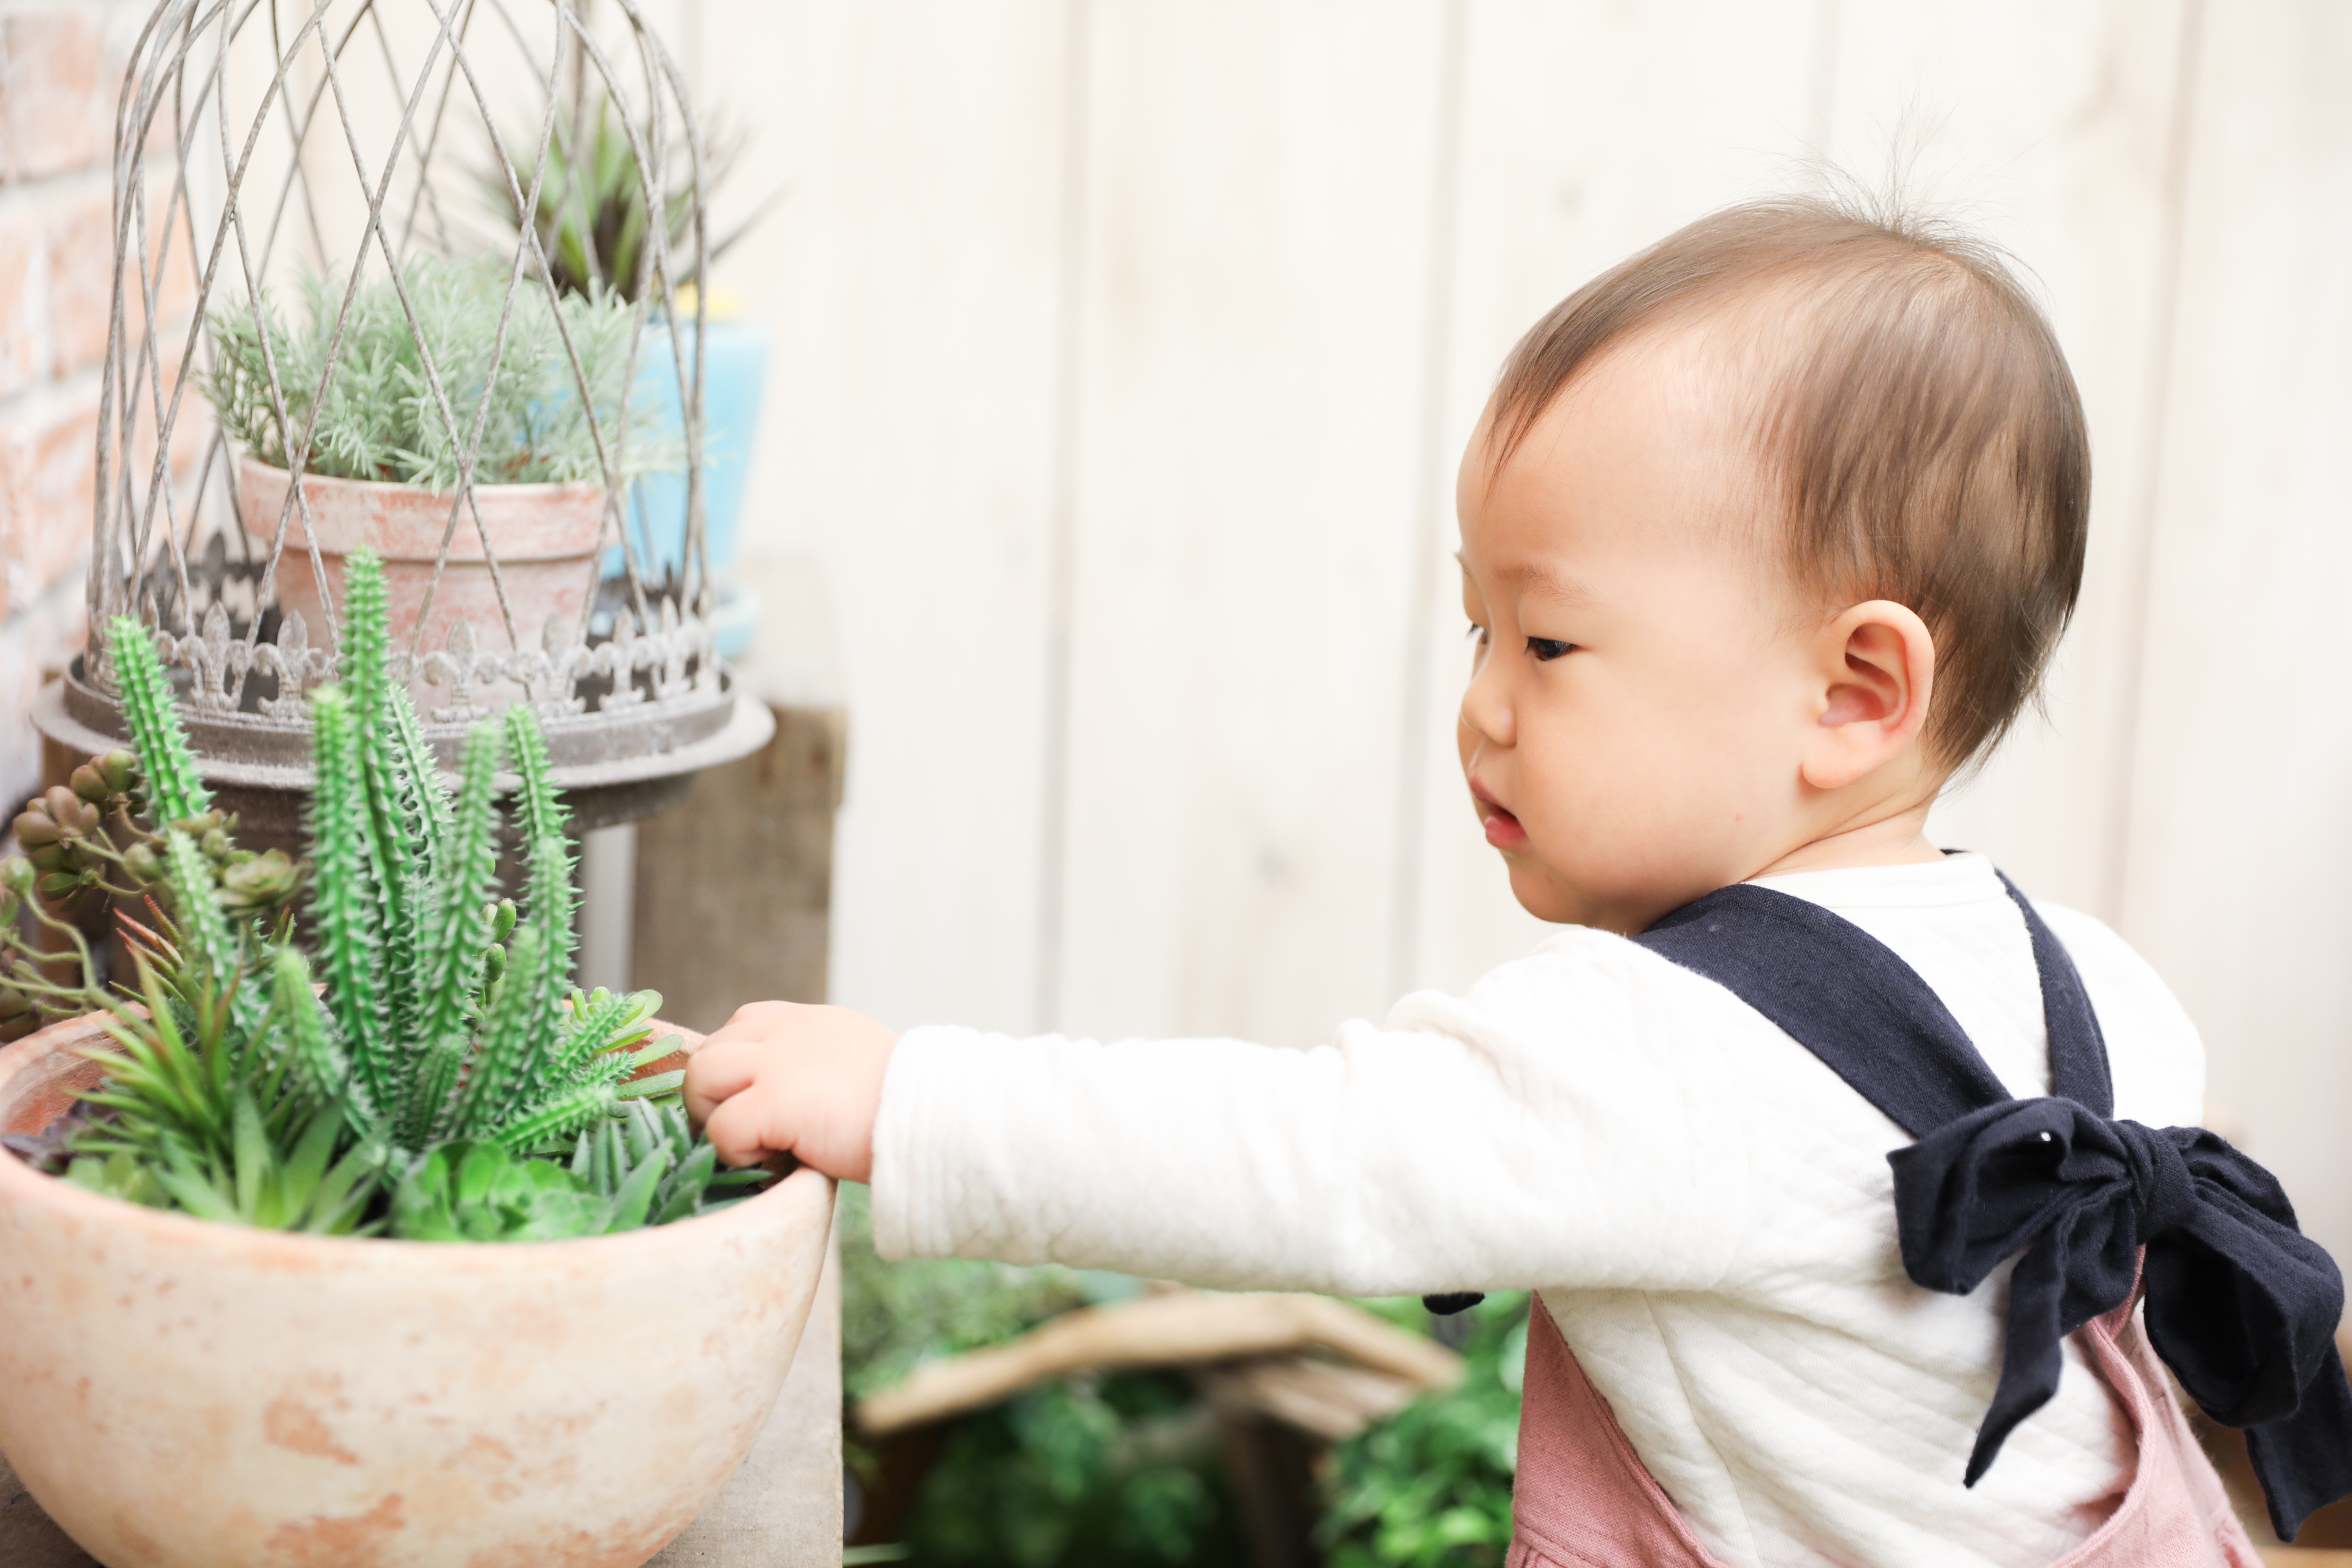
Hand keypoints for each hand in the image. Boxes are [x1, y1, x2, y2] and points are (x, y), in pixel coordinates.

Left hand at [683, 1001, 898, 1181]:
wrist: (938, 1117)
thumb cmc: (907, 1105)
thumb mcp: (857, 1062)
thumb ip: (817, 1064)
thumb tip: (791, 1099)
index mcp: (808, 1021)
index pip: (741, 1026)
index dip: (736, 1069)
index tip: (753, 1102)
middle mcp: (787, 1030)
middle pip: (710, 1050)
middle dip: (713, 1096)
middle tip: (740, 1133)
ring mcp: (777, 1062)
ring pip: (701, 1078)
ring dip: (713, 1117)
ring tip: (749, 1146)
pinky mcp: (774, 1101)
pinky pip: (722, 1128)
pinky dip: (734, 1153)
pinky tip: (771, 1163)